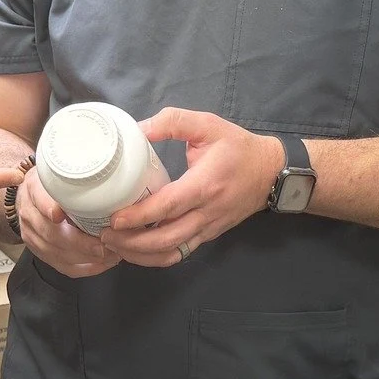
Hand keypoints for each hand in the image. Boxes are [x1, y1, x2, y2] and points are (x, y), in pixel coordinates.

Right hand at [18, 168, 122, 278]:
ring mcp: (33, 237)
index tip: (61, 214)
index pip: (38, 199)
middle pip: (51, 234)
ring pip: (58, 254)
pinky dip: (86, 268)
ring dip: (87, 257)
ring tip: (111, 253)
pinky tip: (104, 263)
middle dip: (80, 243)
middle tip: (104, 243)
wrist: (29, 197)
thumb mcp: (57, 171)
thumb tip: (102, 177)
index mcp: (33, 189)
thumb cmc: (51, 184)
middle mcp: (29, 215)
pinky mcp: (42, 253)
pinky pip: (64, 267)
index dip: (48, 207)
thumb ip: (73, 176)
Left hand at [100, 108, 283, 268]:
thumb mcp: (208, 125)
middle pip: (166, 239)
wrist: (272, 173)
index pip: (167, 207)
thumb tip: (138, 128)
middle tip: (106, 235)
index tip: (114, 218)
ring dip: (142, 254)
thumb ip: (173, 122)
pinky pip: (181, 253)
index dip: (139, 216)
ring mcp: (209, 228)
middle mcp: (207, 212)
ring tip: (116, 245)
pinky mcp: (209, 235)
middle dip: (132, 242)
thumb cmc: (239, 148)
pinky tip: (138, 250)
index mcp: (204, 185)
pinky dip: (157, 256)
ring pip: (172, 252)